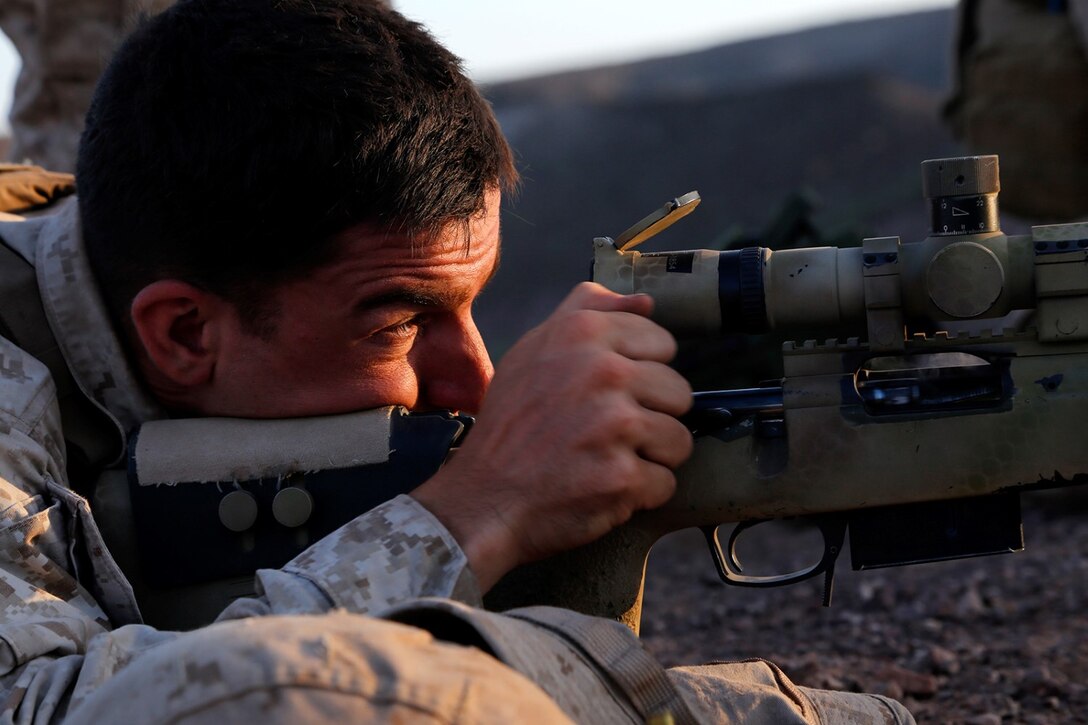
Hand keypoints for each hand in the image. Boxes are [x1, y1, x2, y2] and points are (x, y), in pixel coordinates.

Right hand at [411, 282, 692, 590]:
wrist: (484, 499)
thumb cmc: (512, 425)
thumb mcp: (534, 350)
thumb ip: (587, 313)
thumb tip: (646, 302)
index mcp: (582, 332)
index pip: (662, 345)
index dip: (640, 373)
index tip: (607, 393)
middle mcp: (603, 371)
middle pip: (678, 393)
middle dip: (650, 417)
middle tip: (603, 433)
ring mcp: (615, 425)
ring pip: (679, 439)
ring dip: (649, 458)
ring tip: (604, 460)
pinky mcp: (623, 476)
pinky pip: (665, 483)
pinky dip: (639, 494)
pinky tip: (602, 487)